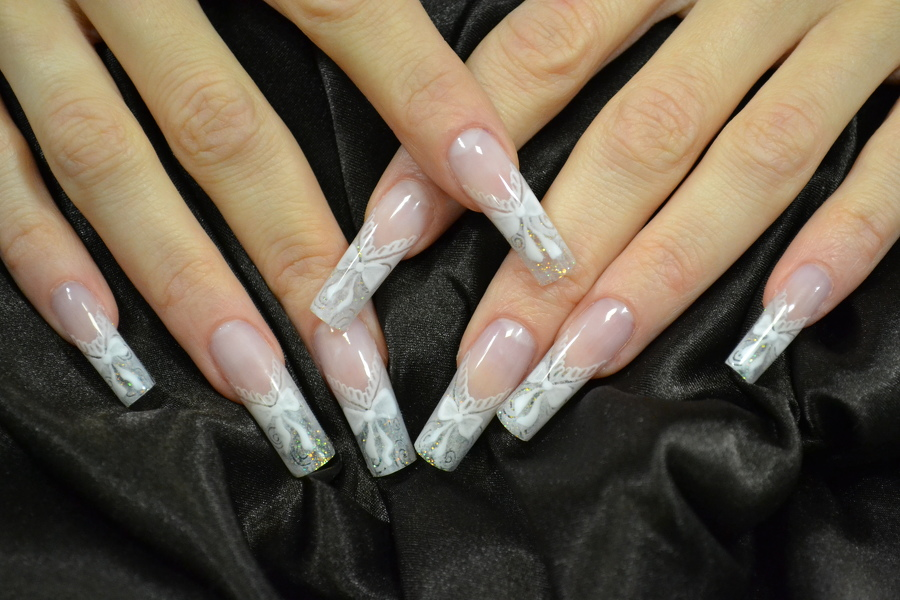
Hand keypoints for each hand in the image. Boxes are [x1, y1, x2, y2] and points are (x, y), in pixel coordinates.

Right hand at [0, 0, 520, 476]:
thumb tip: (441, 60)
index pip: (348, 13)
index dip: (430, 107)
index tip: (506, 202)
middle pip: (226, 126)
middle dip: (301, 257)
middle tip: (364, 370)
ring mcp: (24, 12)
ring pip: (111, 163)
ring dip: (187, 285)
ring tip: (258, 385)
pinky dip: (43, 255)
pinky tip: (107, 339)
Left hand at [314, 0, 899, 469]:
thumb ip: (588, 14)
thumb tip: (479, 111)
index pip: (544, 51)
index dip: (465, 148)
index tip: (392, 238)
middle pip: (638, 139)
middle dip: (553, 263)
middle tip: (484, 366)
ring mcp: (859, 32)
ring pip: (750, 167)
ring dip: (661, 276)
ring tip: (579, 367)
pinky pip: (895, 171)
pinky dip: (839, 245)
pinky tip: (769, 325)